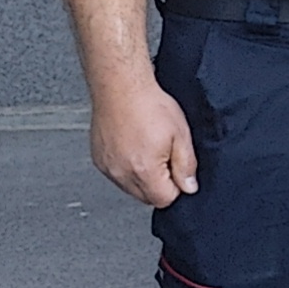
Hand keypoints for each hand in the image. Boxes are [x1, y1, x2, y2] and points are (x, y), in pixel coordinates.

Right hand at [89, 71, 196, 210]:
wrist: (121, 88)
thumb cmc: (149, 105)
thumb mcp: (181, 135)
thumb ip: (187, 165)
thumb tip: (189, 187)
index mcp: (144, 171)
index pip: (164, 200)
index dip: (176, 187)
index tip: (178, 170)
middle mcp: (121, 173)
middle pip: (146, 197)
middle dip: (160, 184)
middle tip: (165, 156)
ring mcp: (108, 167)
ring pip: (130, 187)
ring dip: (143, 176)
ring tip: (149, 148)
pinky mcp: (99, 159)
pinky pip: (117, 174)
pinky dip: (127, 167)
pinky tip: (134, 146)